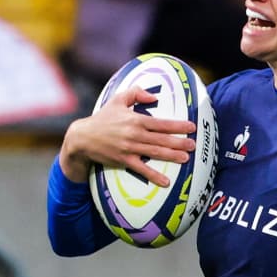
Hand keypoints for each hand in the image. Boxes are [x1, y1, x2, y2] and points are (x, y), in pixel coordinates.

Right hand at [58, 87, 196, 186]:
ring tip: (186, 159)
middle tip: (194, 145)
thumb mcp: (117, 100)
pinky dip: (154, 176)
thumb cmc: (103, 118)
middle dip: (179, 142)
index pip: (161, 123)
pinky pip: (141, 169)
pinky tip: (166, 182)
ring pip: (155, 153)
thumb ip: (136, 94)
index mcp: (135, 119)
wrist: (83, 137)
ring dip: (172, 156)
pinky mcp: (124, 161)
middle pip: (162, 139)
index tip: (191, 127)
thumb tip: (154, 97)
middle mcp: (135, 134)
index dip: (178, 125)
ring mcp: (130, 148)